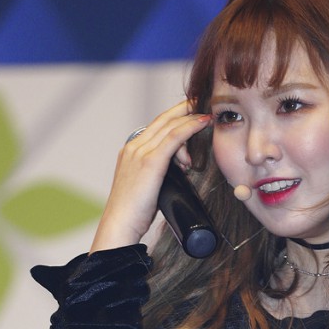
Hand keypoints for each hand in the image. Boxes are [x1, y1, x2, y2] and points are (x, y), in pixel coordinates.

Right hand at [89, 102, 210, 253]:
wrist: (120, 225)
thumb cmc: (134, 214)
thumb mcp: (146, 188)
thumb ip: (157, 176)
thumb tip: (178, 175)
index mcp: (130, 151)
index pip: (155, 127)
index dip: (173, 117)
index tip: (190, 112)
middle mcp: (133, 146)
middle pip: (162, 120)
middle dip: (183, 109)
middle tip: (201, 103)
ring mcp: (140, 152)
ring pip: (170, 126)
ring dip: (190, 118)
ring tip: (207, 117)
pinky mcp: (150, 162)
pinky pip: (174, 137)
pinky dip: (190, 127)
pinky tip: (203, 122)